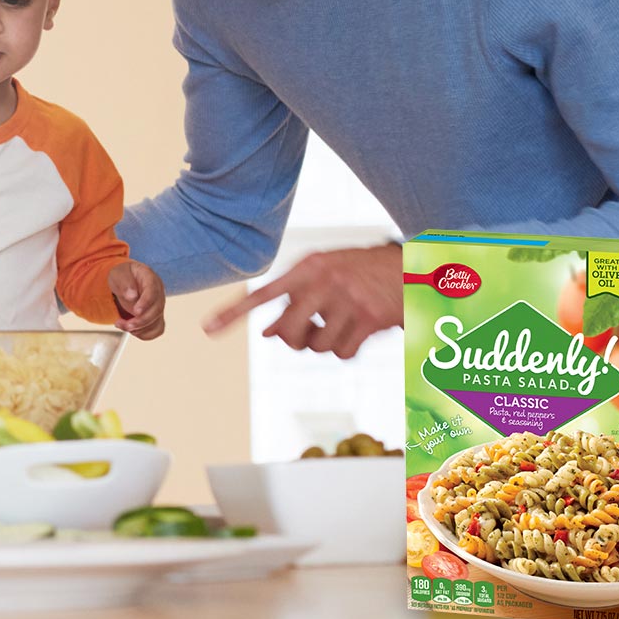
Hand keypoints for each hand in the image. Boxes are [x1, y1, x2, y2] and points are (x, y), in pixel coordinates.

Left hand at [108, 260, 165, 340]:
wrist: (124, 282)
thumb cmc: (122, 275)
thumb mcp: (118, 274)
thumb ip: (125, 283)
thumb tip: (132, 296)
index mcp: (150, 278)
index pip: (153, 291)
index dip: (146, 303)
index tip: (136, 311)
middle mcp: (158, 292)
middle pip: (157, 310)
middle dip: (141, 321)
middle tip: (125, 325)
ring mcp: (158, 305)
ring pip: (157, 322)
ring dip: (140, 329)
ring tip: (122, 325)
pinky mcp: (155, 317)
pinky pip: (156, 330)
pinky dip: (144, 334)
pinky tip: (132, 330)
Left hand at [203, 244, 401, 358]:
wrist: (410, 265)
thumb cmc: (360, 272)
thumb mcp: (325, 273)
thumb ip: (296, 297)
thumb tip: (269, 334)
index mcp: (307, 267)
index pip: (263, 294)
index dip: (234, 312)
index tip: (207, 328)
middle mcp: (323, 281)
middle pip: (288, 331)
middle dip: (295, 340)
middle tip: (309, 332)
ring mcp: (347, 299)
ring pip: (317, 346)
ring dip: (326, 344)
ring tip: (341, 326)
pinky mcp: (370, 318)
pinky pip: (344, 353)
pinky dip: (348, 350)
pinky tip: (359, 332)